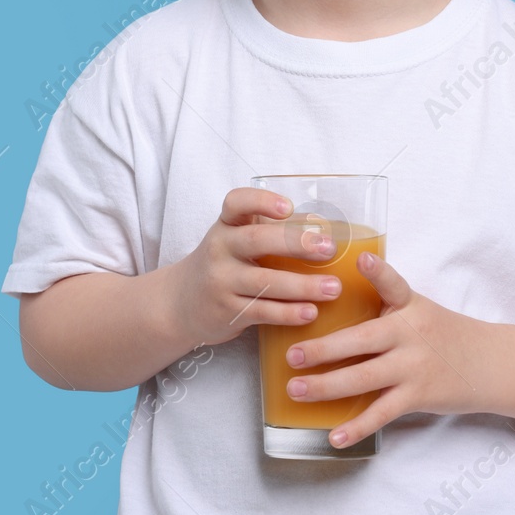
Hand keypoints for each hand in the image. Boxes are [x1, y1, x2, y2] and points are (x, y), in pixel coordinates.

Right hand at [162, 187, 345, 347]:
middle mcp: (220, 249)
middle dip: (296, 243)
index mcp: (226, 225)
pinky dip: (288, 313)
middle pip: (256, 241)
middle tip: (328, 249)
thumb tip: (322, 226)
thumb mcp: (235, 241)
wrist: (182, 303)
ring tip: (333, 287)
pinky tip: (311, 312)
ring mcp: (221, 281)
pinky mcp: (227, 311)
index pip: (236, 203)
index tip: (288, 207)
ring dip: (302, 285)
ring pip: (264, 282)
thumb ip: (269, 231)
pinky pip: (262, 311)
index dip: (262, 201)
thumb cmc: (223, 265)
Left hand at [283, 250, 494, 449]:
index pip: (393, 284)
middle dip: (324, 349)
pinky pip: (382, 413)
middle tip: (292, 355)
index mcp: (408, 305)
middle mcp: (410, 334)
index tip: (361, 259)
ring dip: (327, 387)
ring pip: (365, 378)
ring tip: (296, 390)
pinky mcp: (418, 396)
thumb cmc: (441, 333)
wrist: (489, 363)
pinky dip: (357, 427)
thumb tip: (331, 293)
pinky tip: (334, 436)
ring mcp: (414, 367)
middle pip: (362, 340)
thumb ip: (384, 302)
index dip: (378, 271)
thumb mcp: (418, 308)